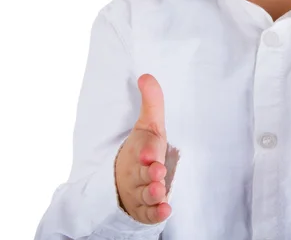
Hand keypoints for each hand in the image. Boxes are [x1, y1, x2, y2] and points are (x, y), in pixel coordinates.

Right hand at [115, 73, 178, 223]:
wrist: (124, 179)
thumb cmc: (143, 149)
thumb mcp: (149, 124)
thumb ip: (152, 101)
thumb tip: (146, 75)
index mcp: (140, 150)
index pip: (144, 149)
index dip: (147, 151)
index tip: (150, 153)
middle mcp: (138, 172)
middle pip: (143, 174)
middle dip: (149, 174)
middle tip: (157, 172)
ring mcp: (140, 191)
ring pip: (145, 194)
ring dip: (153, 194)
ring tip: (160, 191)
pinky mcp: (144, 208)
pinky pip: (149, 213)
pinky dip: (156, 214)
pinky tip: (166, 211)